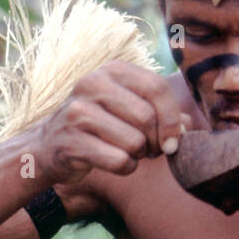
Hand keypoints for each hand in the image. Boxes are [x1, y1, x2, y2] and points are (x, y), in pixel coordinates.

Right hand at [35, 62, 191, 183]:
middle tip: (149, 149)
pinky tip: (114, 162)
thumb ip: (162, 113)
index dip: (172, 118)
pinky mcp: (71, 142)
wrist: (50, 146)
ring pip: (135, 142)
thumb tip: (188, 127)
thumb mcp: (128, 109)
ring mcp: (78, 112)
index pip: (157, 88)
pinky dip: (126, 168)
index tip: (173, 139)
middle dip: (156, 141)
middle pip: (147, 118)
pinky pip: (119, 161)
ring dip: (139, 155)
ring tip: (128, 152)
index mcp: (112, 70)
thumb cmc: (100, 126)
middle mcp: (92, 84)